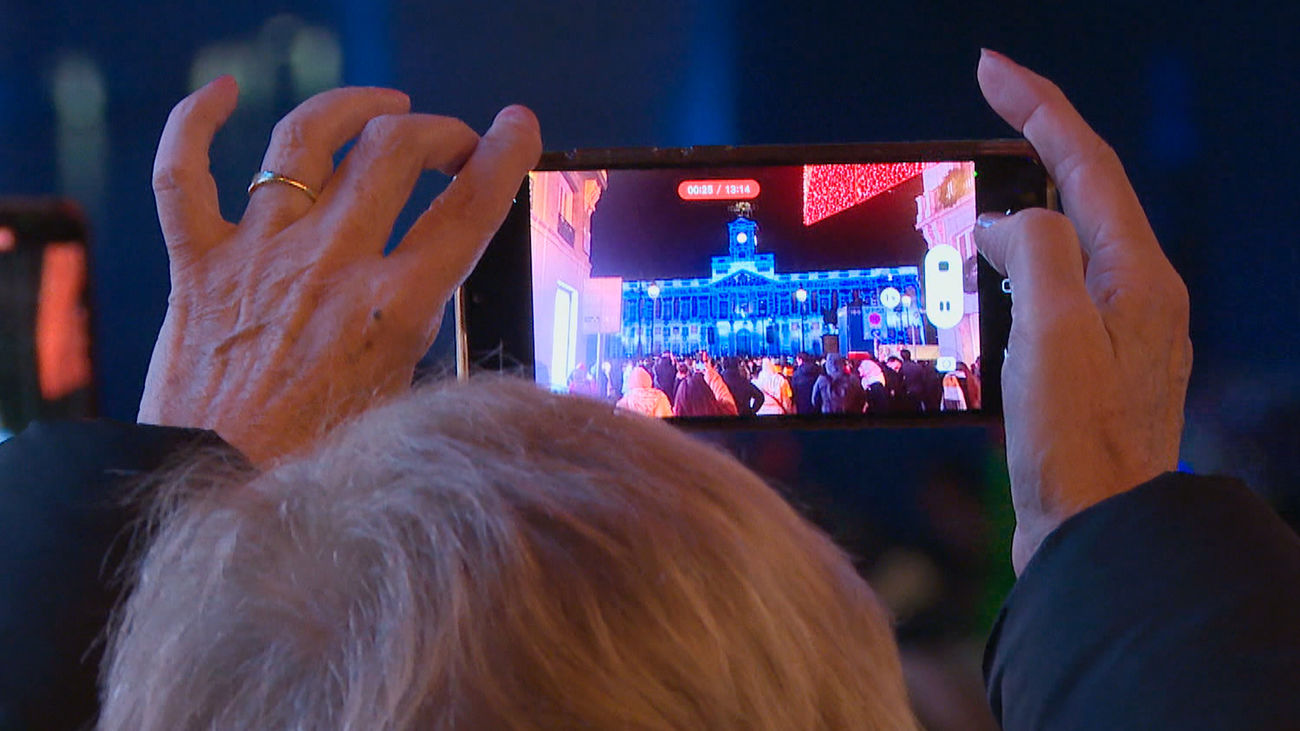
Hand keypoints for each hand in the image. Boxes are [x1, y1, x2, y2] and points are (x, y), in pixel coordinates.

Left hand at [138, 77, 540, 463]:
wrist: (217, 494)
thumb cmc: (316, 466)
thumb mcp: (403, 404)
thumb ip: (425, 339)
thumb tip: (439, 291)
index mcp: (390, 309)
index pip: (468, 209)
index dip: (504, 155)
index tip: (518, 127)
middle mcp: (328, 267)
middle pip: (395, 151)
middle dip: (436, 130)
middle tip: (450, 143)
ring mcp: (258, 257)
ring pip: (305, 139)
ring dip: (353, 106)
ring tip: (381, 106)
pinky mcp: (198, 265)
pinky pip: (183, 173)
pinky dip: (198, 123)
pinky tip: (222, 94)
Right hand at [973, 51, 1191, 572]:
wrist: (1095, 534)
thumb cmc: (1077, 446)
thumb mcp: (1056, 333)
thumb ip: (1037, 253)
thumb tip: (1005, 225)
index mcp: (1136, 275)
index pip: (1086, 163)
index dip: (1037, 106)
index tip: (990, 68)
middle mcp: (1136, 295)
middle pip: (1082, 194)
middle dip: (1032, 144)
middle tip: (984, 115)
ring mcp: (1115, 331)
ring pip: (1063, 242)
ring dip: (1018, 207)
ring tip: (970, 192)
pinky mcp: (1086, 366)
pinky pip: (1049, 290)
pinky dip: (1012, 266)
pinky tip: (981, 278)